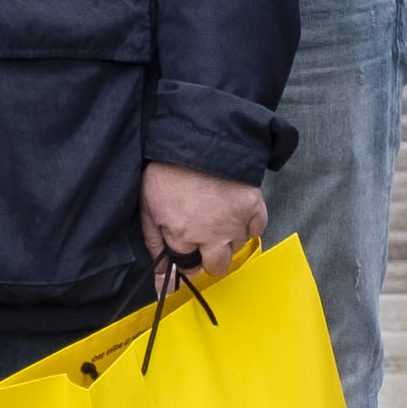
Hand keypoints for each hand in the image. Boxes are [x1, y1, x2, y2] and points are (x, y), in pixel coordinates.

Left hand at [140, 160, 264, 283]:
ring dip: (228, 237)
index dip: (187, 258)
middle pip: (218, 267)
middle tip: (205, 239)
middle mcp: (211, 236)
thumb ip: (154, 242)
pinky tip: (235, 212)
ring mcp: (235, 222)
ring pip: (237, 247)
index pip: (188, 269)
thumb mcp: (149, 206)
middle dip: (210, 257)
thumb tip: (161, 270)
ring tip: (218, 214)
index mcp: (183, 236)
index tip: (187, 249)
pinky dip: (248, 224)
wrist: (196, 137)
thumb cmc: (168, 168)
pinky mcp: (254, 206)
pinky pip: (257, 229)